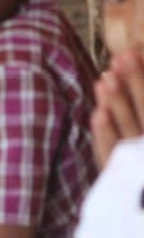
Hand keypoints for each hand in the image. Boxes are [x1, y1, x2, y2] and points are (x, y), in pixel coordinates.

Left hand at [91, 48, 143, 167]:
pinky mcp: (122, 183)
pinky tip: (97, 113)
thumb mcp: (137, 148)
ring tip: (105, 77)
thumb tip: (114, 97)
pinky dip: (106, 135)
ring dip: (117, 103)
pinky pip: (113, 157)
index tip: (136, 54)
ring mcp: (140, 169)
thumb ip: (140, 111)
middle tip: (122, 57)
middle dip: (135, 83)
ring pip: (128, 130)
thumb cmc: (139, 170)